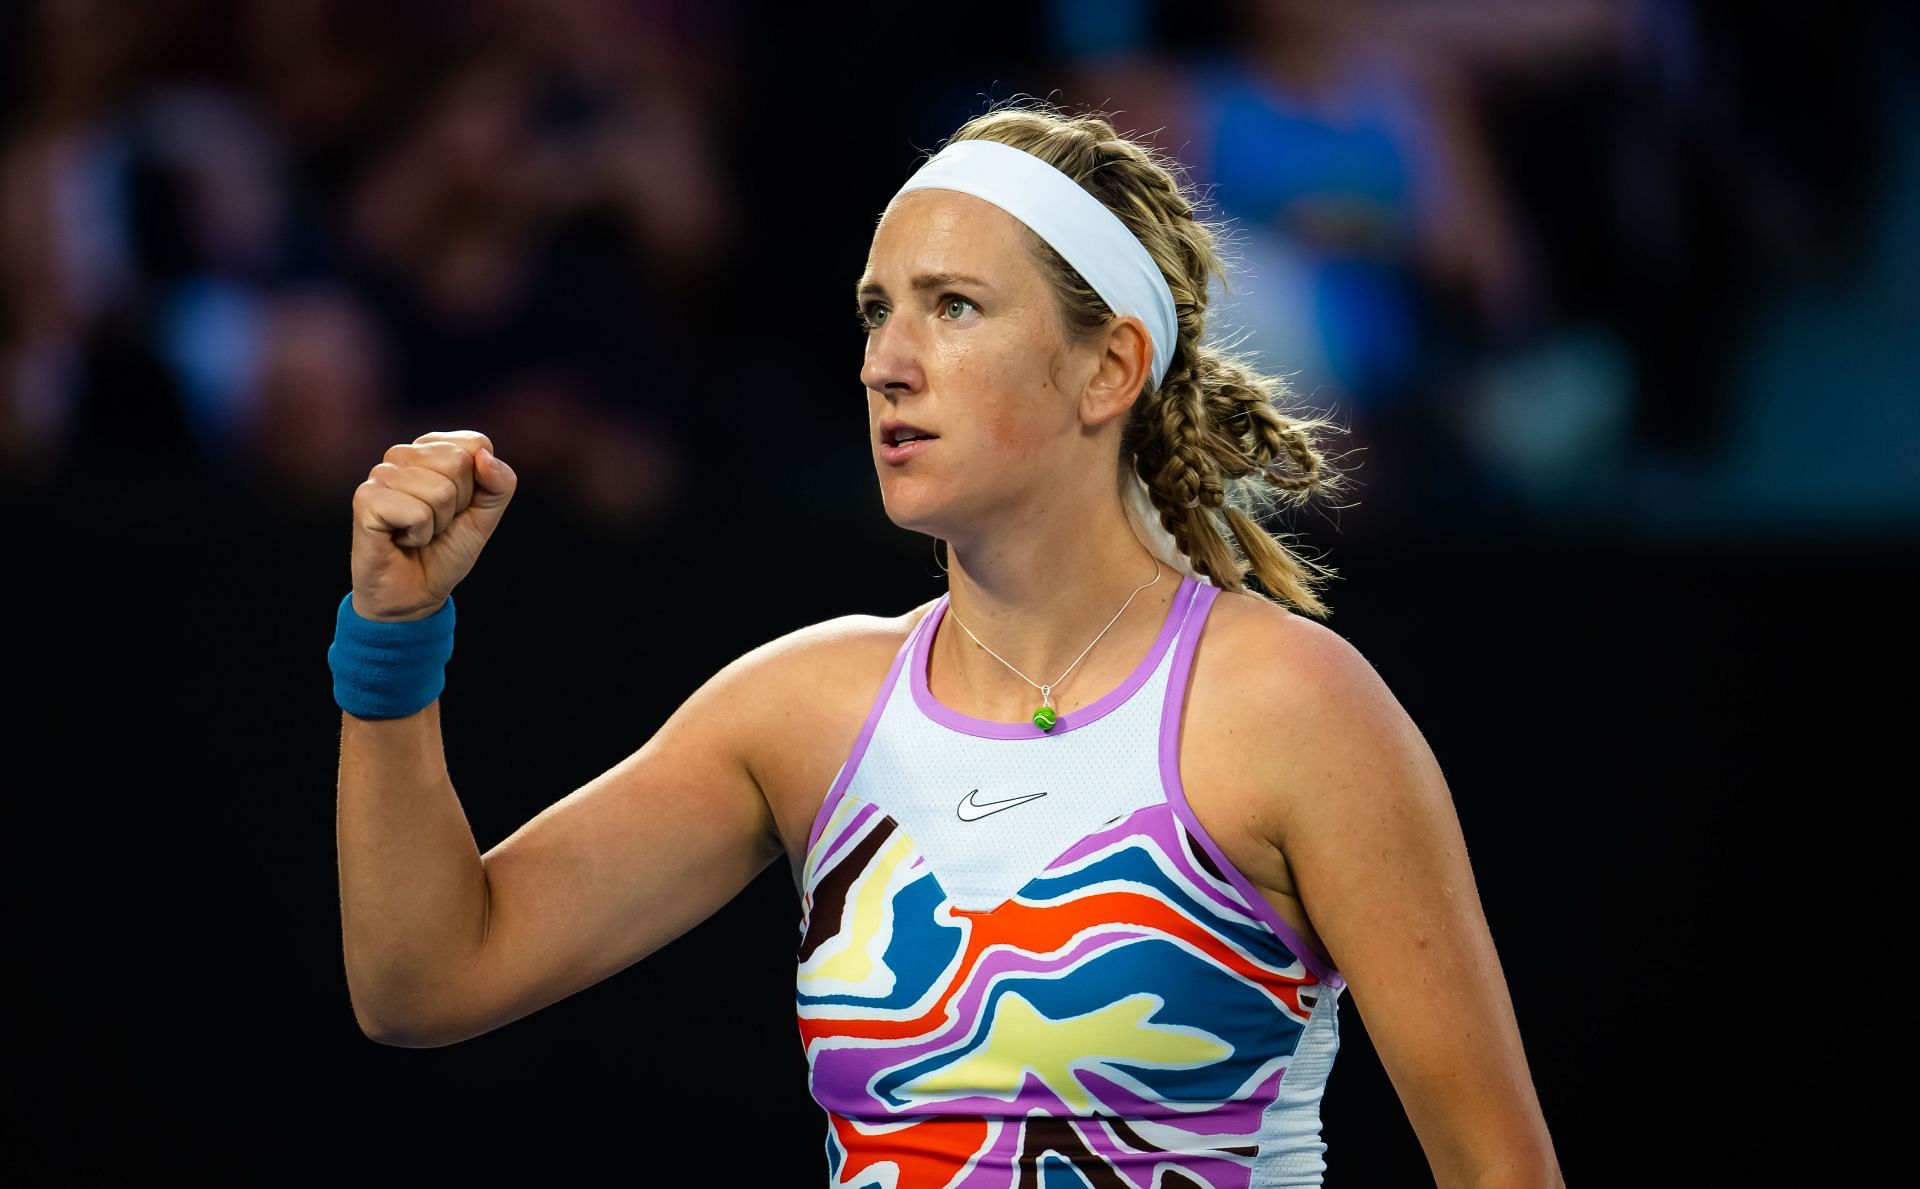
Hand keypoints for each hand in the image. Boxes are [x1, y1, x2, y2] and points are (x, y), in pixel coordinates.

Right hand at [349, 430, 516, 621]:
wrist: (415, 594)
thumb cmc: (446, 550)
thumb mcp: (485, 516)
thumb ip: (499, 484)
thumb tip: (484, 455)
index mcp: (430, 450)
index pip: (475, 443)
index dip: (478, 485)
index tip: (457, 508)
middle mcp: (402, 455)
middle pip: (458, 462)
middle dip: (458, 504)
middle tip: (436, 523)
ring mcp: (380, 474)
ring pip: (440, 490)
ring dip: (437, 524)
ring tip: (418, 533)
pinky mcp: (365, 499)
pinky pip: (417, 513)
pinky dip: (419, 535)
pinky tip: (402, 540)